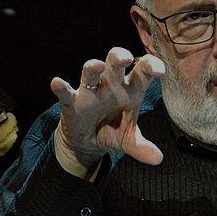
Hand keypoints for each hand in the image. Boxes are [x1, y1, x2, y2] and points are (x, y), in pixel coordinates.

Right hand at [50, 47, 165, 178]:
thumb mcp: (128, 140)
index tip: (159, 71)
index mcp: (131, 89)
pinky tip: (57, 82)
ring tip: (96, 64)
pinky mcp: (72, 102)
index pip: (143, 72)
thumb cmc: (113, 131)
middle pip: (116, 63)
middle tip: (125, 58)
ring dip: (93, 67)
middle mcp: (112, 85)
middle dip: (119, 56)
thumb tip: (158, 159)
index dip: (151, 66)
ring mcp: (91, 91)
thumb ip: (142, 147)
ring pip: (91, 72)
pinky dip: (61, 88)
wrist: (89, 142)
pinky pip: (66, 92)